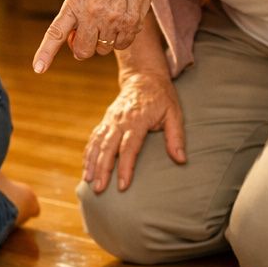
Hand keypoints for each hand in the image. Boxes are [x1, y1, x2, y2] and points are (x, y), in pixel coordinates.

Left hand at [33, 0, 158, 72]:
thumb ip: (74, 20)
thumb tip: (77, 48)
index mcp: (74, 4)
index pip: (56, 32)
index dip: (46, 52)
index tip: (39, 68)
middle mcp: (91, 13)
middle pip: (82, 52)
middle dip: (84, 47)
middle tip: (90, 32)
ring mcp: (112, 19)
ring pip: (103, 51)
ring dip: (104, 41)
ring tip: (109, 18)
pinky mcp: (130, 24)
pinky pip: (121, 46)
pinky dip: (121, 38)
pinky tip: (122, 19)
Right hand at [85, 71, 185, 190]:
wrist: (143, 77)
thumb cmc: (162, 97)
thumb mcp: (174, 114)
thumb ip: (176, 137)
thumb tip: (181, 160)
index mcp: (137, 120)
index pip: (128, 147)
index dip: (125, 167)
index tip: (123, 185)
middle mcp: (119, 120)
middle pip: (108, 148)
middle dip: (102, 169)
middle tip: (99, 189)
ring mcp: (110, 120)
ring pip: (97, 144)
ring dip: (92, 163)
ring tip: (88, 181)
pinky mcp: (105, 120)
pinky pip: (94, 138)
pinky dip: (88, 153)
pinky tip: (86, 167)